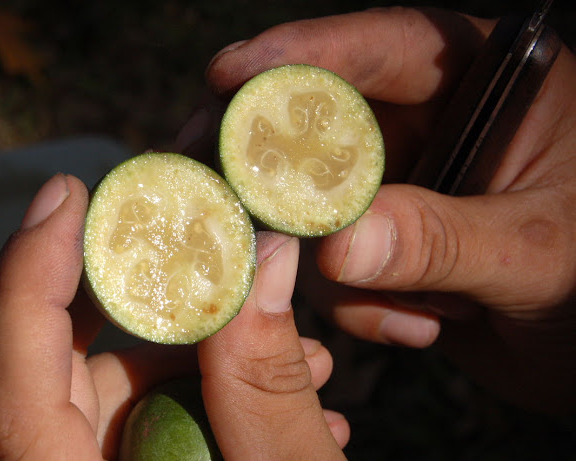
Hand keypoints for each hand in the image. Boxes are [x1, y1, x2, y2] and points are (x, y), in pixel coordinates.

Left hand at [0, 173, 347, 459]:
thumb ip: (266, 391)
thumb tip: (269, 258)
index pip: (14, 385)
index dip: (27, 275)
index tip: (67, 191)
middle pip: (76, 371)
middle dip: (162, 301)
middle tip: (228, 248)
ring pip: (126, 394)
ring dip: (213, 356)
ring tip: (305, 354)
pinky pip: (155, 424)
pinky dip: (216, 398)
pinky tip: (293, 398)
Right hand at [178, 7, 575, 412]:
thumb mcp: (540, 252)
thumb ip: (443, 240)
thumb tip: (335, 247)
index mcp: (485, 90)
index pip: (390, 46)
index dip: (305, 53)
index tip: (228, 74)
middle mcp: (433, 132)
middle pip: (324, 125)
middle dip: (271, 165)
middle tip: (204, 179)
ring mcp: (402, 193)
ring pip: (319, 211)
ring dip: (344, 271)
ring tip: (418, 314)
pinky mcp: (384, 249)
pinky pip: (334, 269)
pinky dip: (362, 307)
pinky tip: (423, 328)